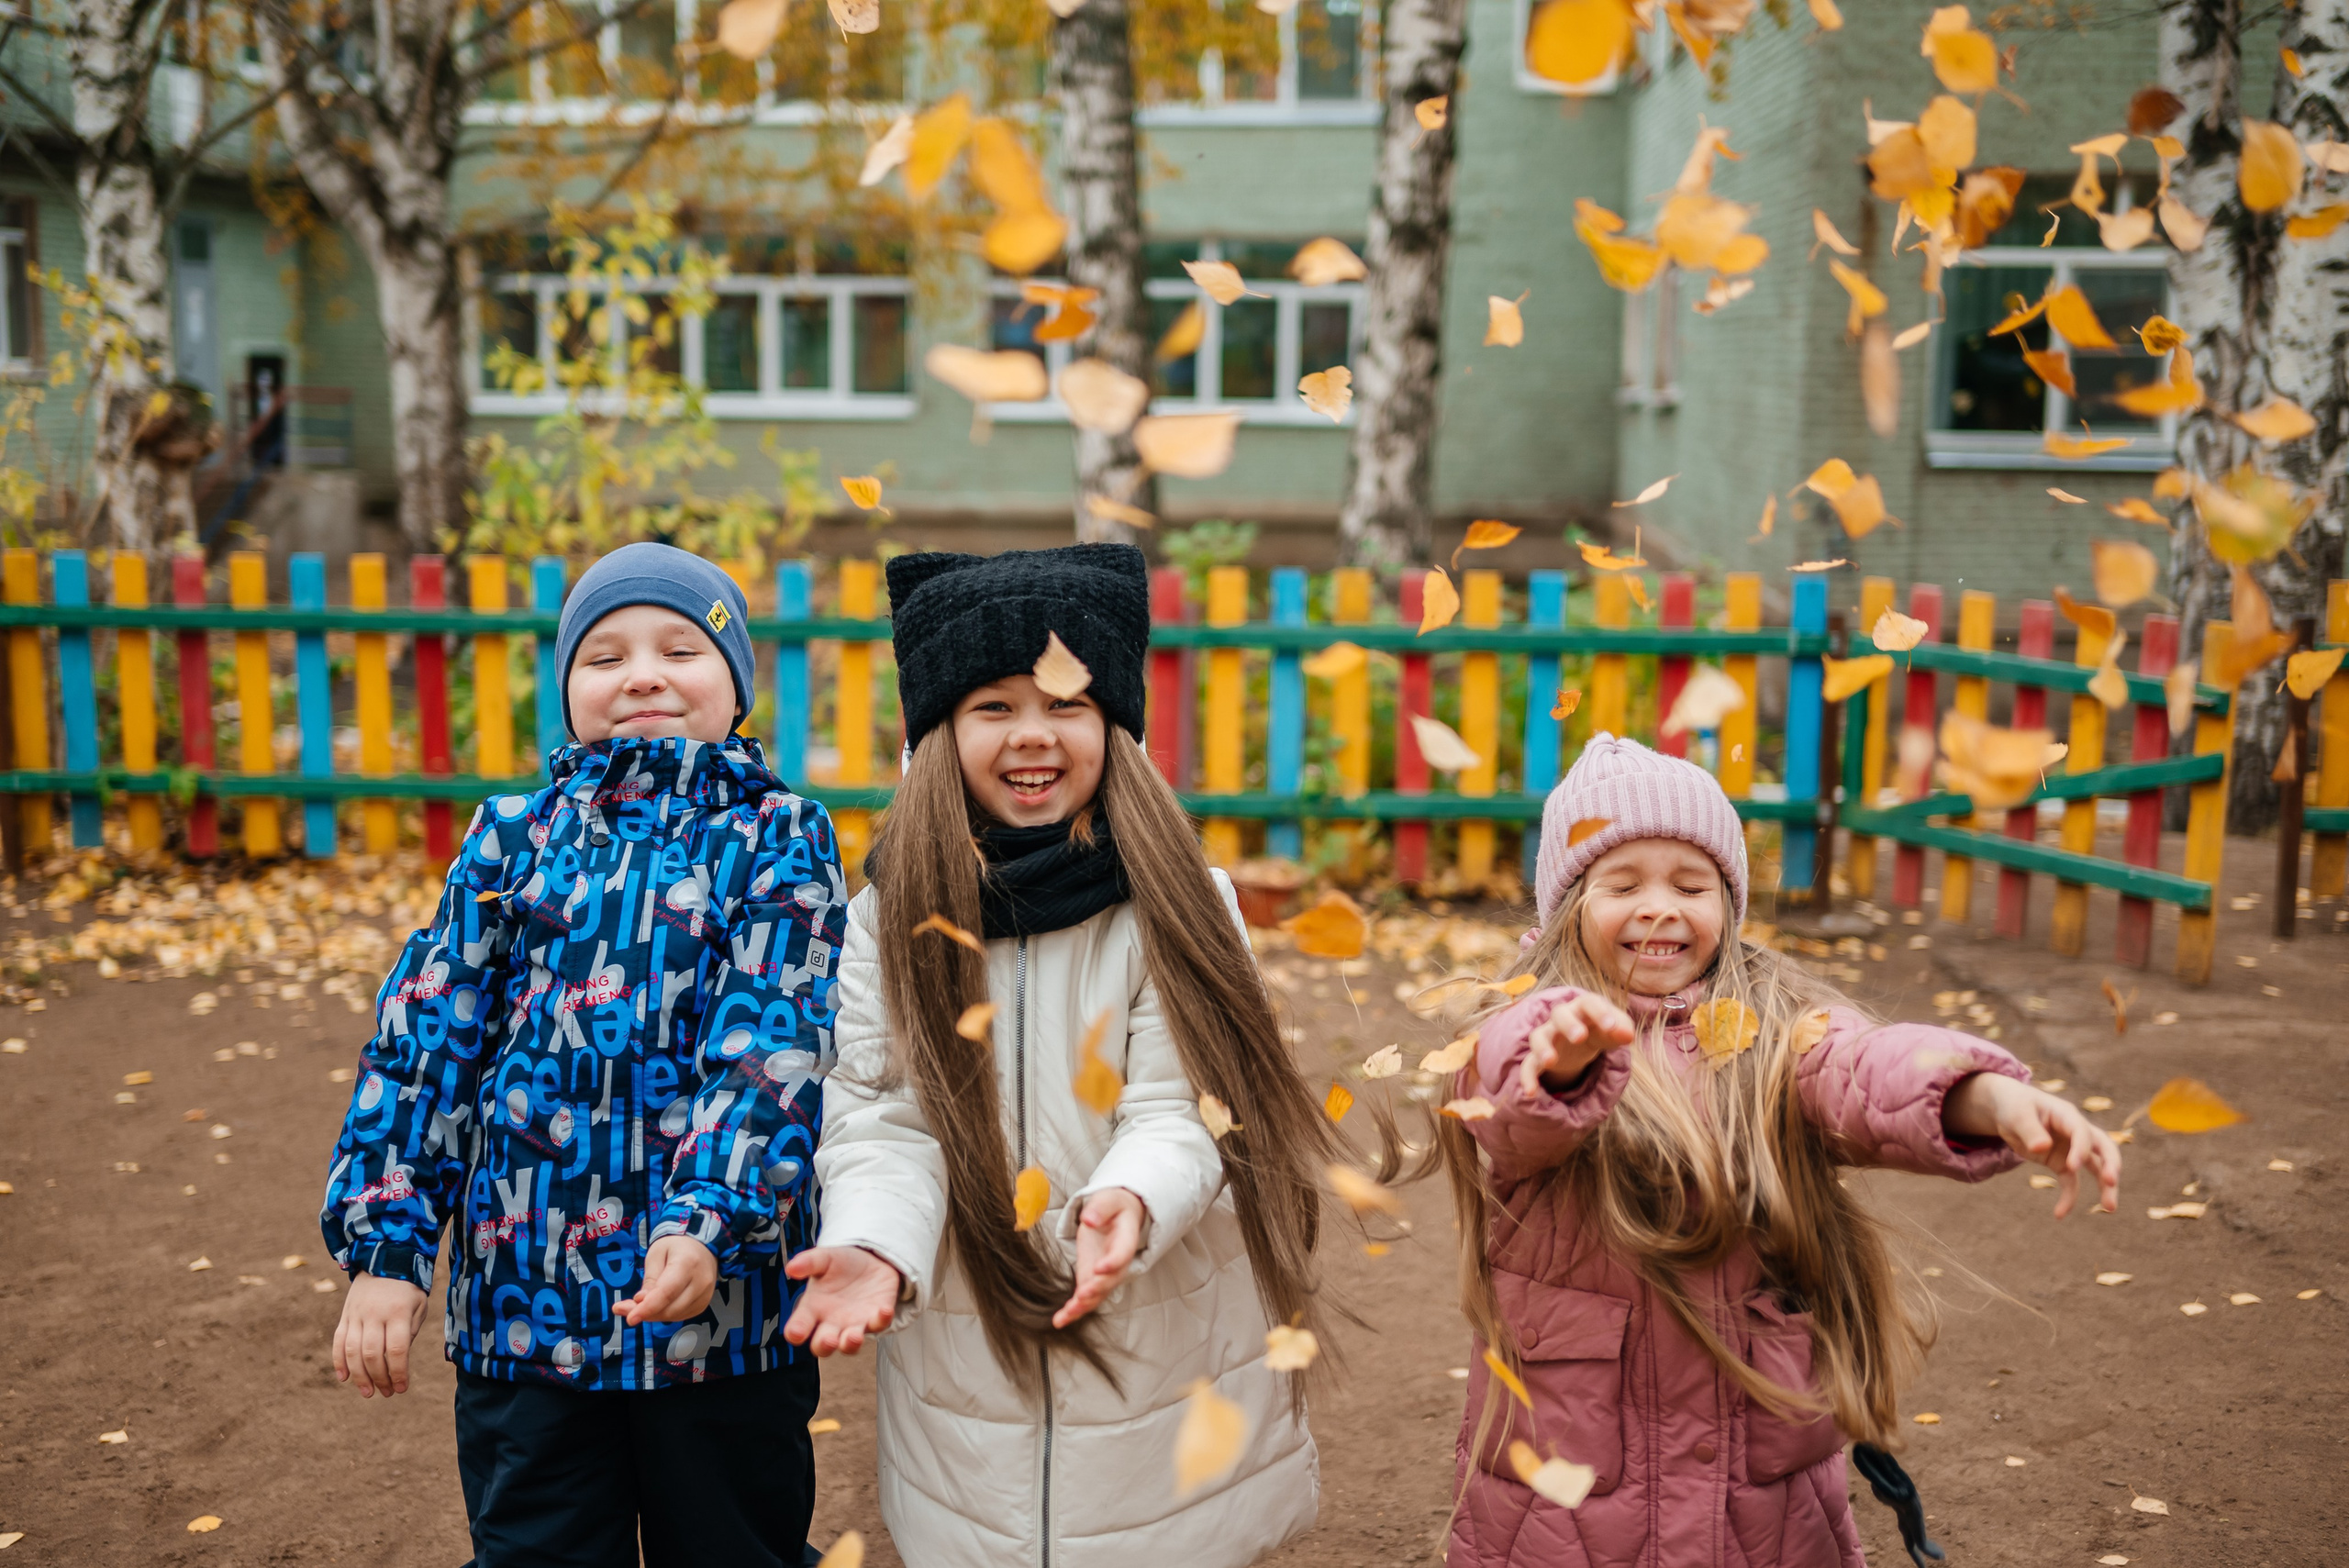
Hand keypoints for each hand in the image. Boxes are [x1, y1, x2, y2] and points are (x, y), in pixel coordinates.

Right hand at [335, 1273, 430, 1398]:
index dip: (398, 1372)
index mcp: (397, 1312)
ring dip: (359, 1376)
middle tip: (386, 1393)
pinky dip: (338, 1362)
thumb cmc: (408, 1288)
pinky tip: (344, 1378)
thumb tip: (398, 1361)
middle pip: (372, 1354)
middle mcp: (374, 1314)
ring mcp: (356, 1315)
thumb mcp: (419, 1305)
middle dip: (379, 1379)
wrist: (385, 1259)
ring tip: (368, 1392)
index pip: (396, 1349)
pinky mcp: (345, 1316)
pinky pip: (337, 1342)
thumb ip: (409, 1332)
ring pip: (352, 1352)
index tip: (402, 1388)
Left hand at [615, 1235, 718, 1325]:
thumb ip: (649, 1279)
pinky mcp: (703, 1304)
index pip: (667, 1292)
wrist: (702, 1247)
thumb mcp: (656, 1254)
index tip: (631, 1318)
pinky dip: (664, 1314)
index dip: (648, 1308)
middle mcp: (701, 1281)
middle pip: (670, 1308)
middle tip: (625, 1309)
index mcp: (688, 1263)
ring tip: (641, 1304)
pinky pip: (680, 1316)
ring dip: (653, 1315)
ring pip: (674, 1316)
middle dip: (645, 1313)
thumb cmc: (676, 1247)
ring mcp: (705, 1295)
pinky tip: (657, 1304)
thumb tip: (640, 1301)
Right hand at [783, 1246, 902, 1355]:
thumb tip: (791, 1267)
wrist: (871, 1260)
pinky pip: (879, 1324)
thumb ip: (809, 1262)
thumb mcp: (824, 1258)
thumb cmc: (841, 1264)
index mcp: (813, 1309)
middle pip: (822, 1345)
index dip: (795, 1333)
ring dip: (851, 1343)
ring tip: (854, 1336)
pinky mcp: (876, 1318)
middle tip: (828, 1340)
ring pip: (849, 1345)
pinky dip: (882, 1319)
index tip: (795, 1333)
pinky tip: (883, 1310)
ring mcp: (854, 1324)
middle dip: (824, 1345)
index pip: (799, 1327)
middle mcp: (832, 1322)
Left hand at [1055, 1187, 1145, 1327]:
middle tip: (1083, 1295)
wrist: (1118, 1215)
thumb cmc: (1114, 1207)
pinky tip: (1060, 1320)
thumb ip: (1100, 1208)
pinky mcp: (1090, 1278)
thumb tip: (1089, 1219)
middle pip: (1110, 1280)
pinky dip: (1073, 1310)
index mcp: (1125, 1240)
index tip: (1100, 1267)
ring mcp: (1104, 1273)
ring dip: (1083, 1306)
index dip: (1112, 1262)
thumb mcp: (1109, 1200)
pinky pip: (1084, 1297)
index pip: (1122, 1254)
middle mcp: (1117, 1262)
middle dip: (1097, 1289)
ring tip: (1067, 1314)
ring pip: (1098, 1294)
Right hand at [1518, 992, 1636, 1099]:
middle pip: (1559, 1014)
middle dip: (1568, 1025)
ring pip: (1538, 1036)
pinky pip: (1528, 1065)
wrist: (1580, 1039)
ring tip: (1550, 1062)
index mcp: (1583, 1007)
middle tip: (1580, 1037)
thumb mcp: (1615, 1027)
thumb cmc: (1599, 1028)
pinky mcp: (1538, 1056)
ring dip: (1543, 1048)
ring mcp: (1548, 1036)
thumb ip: (1623, 1028)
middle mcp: (1561, 1018)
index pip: (1589, 1003)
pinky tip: (1530, 1093)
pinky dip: (1527, 1077)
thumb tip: (1628, 1036)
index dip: (1600, 1013)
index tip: (1612, 1028)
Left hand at [1942, 1074, 2121, 1218]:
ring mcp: (2072, 1149)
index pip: (2082, 1132)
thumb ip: (2029, 1130)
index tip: (2073, 1166)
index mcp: (2066, 1115)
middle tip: (2111, 1182)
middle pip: (2104, 1147)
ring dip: (2105, 1186)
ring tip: (2110, 1208)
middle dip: (2111, 1164)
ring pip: (2096, 1167)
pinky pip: (2072, 1182)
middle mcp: (2076, 1132)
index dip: (2080, 1148)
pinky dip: (2069, 1198)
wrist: (2007, 1108)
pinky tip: (2059, 1214)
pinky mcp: (2062, 1163)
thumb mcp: (2017, 1114)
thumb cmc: (2014, 1105)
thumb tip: (2042, 1147)